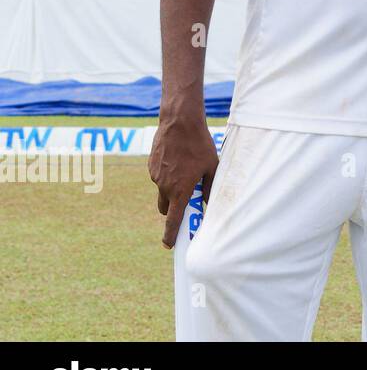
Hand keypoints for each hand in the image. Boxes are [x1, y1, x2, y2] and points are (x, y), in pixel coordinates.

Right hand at [148, 107, 218, 248]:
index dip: (171, 235)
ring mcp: (155, 176)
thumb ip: (210, 187)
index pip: (173, 220)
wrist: (179, 123)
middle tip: (187, 202)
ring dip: (172, 190)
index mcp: (180, 190)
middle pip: (166, 208)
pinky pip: (159, 177)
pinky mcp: (151, 166)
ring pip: (162, 191)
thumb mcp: (212, 167)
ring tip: (187, 171)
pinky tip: (179, 160)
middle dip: (174, 210)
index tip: (170, 246)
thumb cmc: (199, 145)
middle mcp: (164, 186)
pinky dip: (167, 176)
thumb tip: (209, 203)